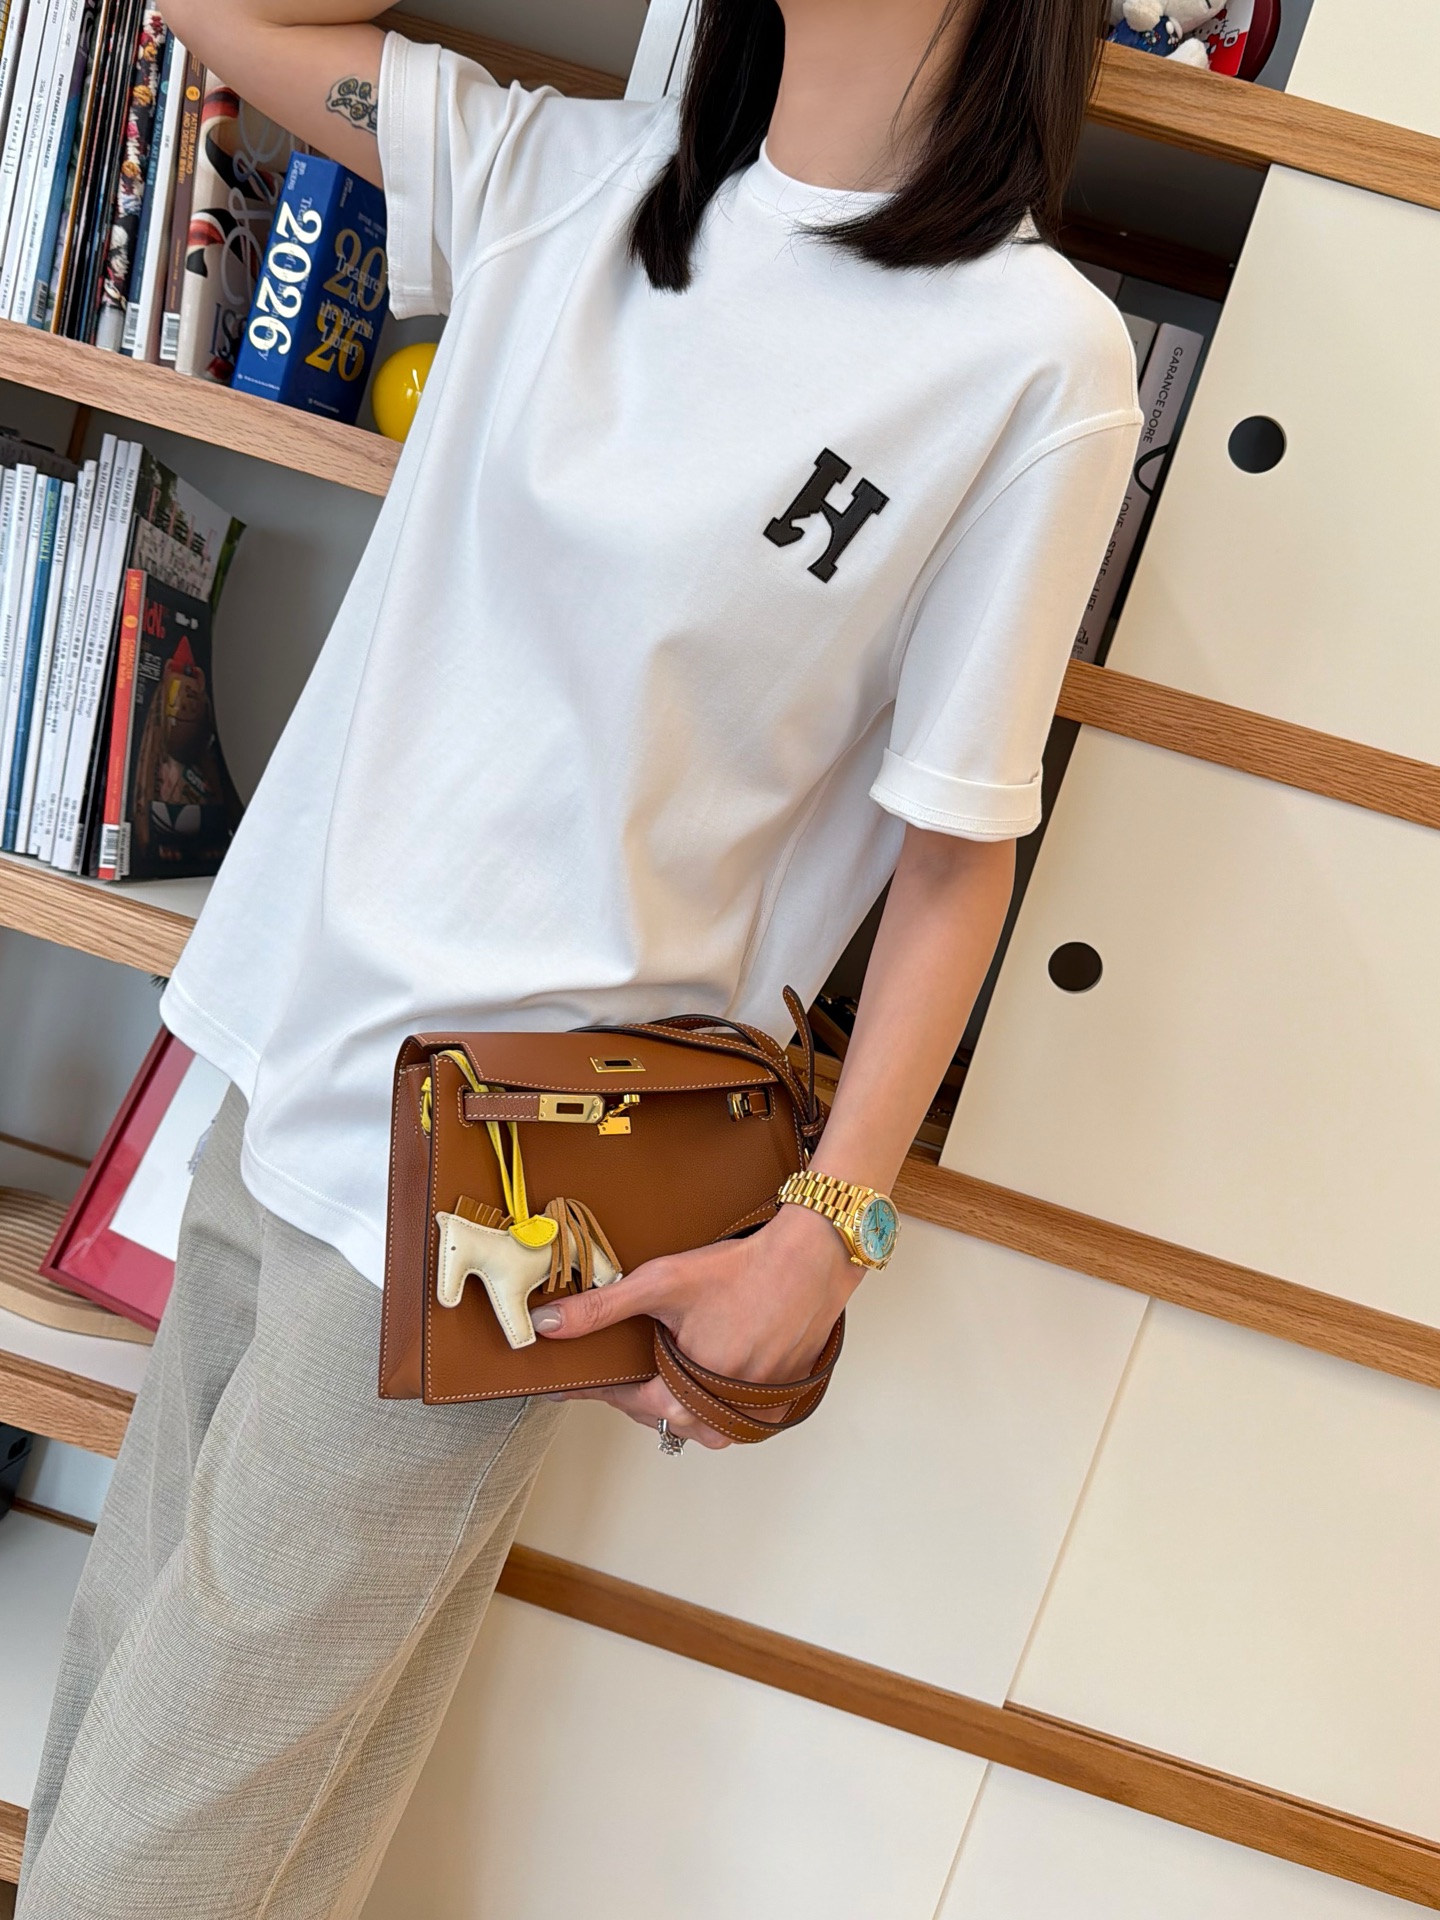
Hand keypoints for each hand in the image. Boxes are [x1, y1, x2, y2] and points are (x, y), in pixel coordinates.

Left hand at [532, 1205, 860, 1449]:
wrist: (810, 1260)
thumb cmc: (742, 1272)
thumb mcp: (660, 1283)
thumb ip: (600, 1308)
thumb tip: (548, 1326)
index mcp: (686, 1395)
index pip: (624, 1402)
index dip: (594, 1387)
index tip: (567, 1384)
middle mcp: (719, 1416)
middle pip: (659, 1412)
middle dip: (637, 1387)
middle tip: (621, 1361)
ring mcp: (750, 1414)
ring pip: (695, 1419)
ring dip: (675, 1397)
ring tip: (665, 1364)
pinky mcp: (774, 1405)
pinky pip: (729, 1415)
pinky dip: (712, 1398)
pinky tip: (705, 1371)